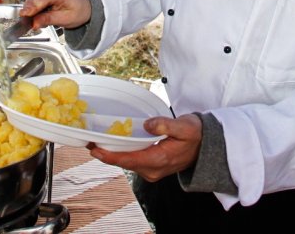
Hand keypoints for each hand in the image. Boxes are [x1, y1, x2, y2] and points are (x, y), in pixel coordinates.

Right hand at [20, 0, 90, 29]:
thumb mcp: (65, 19)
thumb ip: (48, 19)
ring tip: (45, 17)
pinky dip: (34, 6)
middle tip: (38, 24)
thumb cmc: (76, 10)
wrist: (82, 3)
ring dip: (33, 10)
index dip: (31, 7)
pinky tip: (43, 10)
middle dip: (31, 12)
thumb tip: (33, 23)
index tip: (23, 16)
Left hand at [88, 114, 202, 181]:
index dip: (110, 156)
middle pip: (124, 163)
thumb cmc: (195, 135)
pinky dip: (120, 153)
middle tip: (88, 141)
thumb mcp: (184, 127)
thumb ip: (165, 125)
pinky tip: (112, 144)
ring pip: (126, 162)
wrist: (206, 146)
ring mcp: (151, 170)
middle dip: (105, 153)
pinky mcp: (151, 166)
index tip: (95, 149)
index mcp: (159, 160)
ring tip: (96, 141)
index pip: (129, 160)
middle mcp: (152, 169)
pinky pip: (132, 161)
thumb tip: (148, 124)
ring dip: (112, 153)